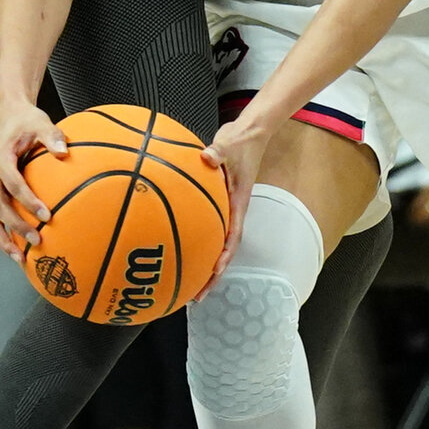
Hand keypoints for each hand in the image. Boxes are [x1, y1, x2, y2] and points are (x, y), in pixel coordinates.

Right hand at [0, 98, 66, 261]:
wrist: (8, 114)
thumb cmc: (27, 120)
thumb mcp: (41, 122)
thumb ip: (52, 136)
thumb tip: (65, 152)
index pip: (12, 184)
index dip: (28, 200)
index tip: (47, 215)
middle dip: (16, 225)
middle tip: (39, 240)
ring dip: (3, 238)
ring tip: (21, 259)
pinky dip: (2, 234)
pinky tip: (18, 250)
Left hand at [198, 112, 272, 292]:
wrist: (249, 132)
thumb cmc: (241, 141)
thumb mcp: (229, 145)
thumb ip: (217, 152)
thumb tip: (206, 158)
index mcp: (239, 202)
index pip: (233, 235)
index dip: (224, 256)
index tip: (214, 273)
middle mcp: (233, 210)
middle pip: (224, 249)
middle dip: (211, 274)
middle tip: (196, 296)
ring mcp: (225, 208)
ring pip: (216, 242)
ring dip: (204, 264)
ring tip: (187, 285)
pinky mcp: (217, 201)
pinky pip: (208, 226)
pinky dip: (197, 240)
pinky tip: (180, 248)